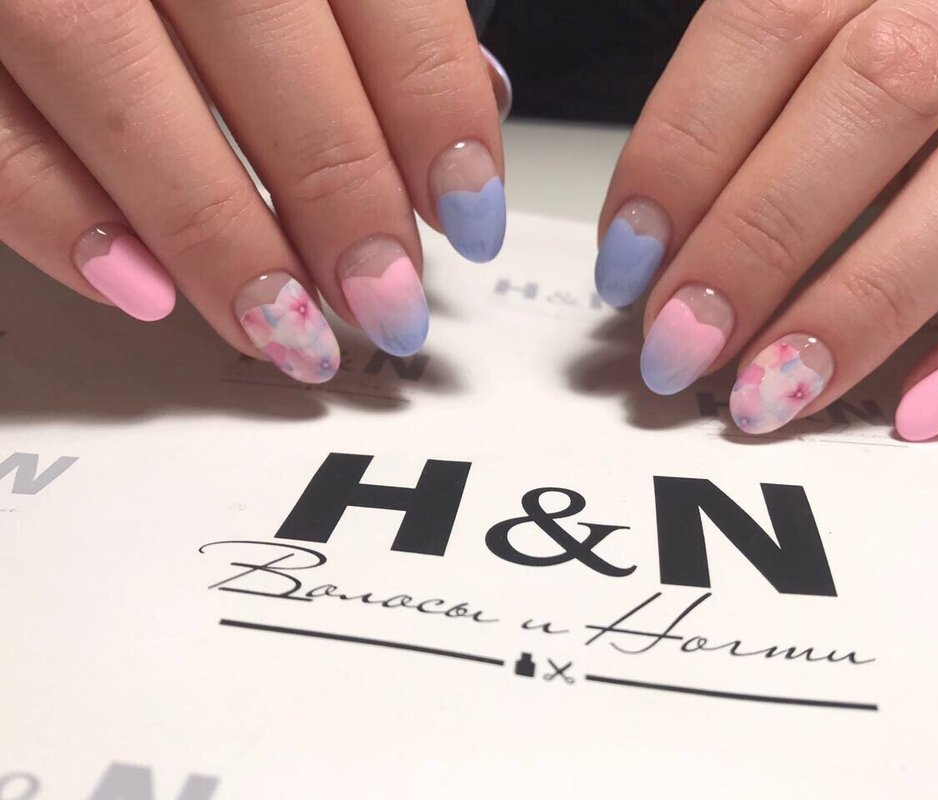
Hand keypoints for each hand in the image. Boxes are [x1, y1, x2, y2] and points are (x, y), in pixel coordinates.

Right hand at [0, 1, 508, 382]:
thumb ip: (369, 2)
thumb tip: (470, 102)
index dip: (434, 114)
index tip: (470, 213)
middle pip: (260, 44)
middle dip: (339, 194)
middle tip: (385, 299)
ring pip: (118, 89)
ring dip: (216, 234)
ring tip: (283, 327)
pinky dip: (61, 217)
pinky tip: (142, 290)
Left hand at [596, 0, 937, 440]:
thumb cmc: (910, 44)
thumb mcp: (825, 36)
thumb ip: (749, 118)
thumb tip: (658, 258)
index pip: (769, 23)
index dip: (686, 150)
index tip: (631, 262)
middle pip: (881, 92)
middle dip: (765, 239)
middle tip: (687, 343)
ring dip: (868, 302)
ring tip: (778, 391)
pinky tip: (920, 405)